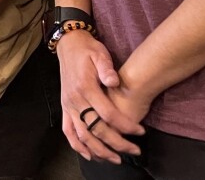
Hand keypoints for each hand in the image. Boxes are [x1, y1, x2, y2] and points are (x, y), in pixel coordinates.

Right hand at [57, 31, 144, 162]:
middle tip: (134, 150)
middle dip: (117, 143)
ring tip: (115, 159)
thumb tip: (115, 82)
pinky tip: (90, 155)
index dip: (125, 125)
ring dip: (99, 151)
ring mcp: (68, 106)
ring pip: (82, 136)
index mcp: (85, 87)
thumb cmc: (88, 50)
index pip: (108, 114)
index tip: (140, 132)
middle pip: (96, 129)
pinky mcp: (64, 107)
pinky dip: (78, 146)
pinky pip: (68, 132)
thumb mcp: (100, 53)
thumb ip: (107, 68)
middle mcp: (75, 100)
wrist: (68, 44)